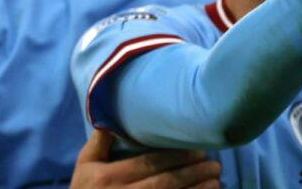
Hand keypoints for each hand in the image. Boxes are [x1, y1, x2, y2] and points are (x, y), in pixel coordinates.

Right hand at [71, 129, 220, 188]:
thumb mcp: (85, 167)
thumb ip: (99, 144)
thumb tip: (113, 117)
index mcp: (107, 177)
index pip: (148, 164)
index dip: (176, 157)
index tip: (198, 151)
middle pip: (164, 182)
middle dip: (192, 173)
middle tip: (214, 164)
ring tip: (216, 180)